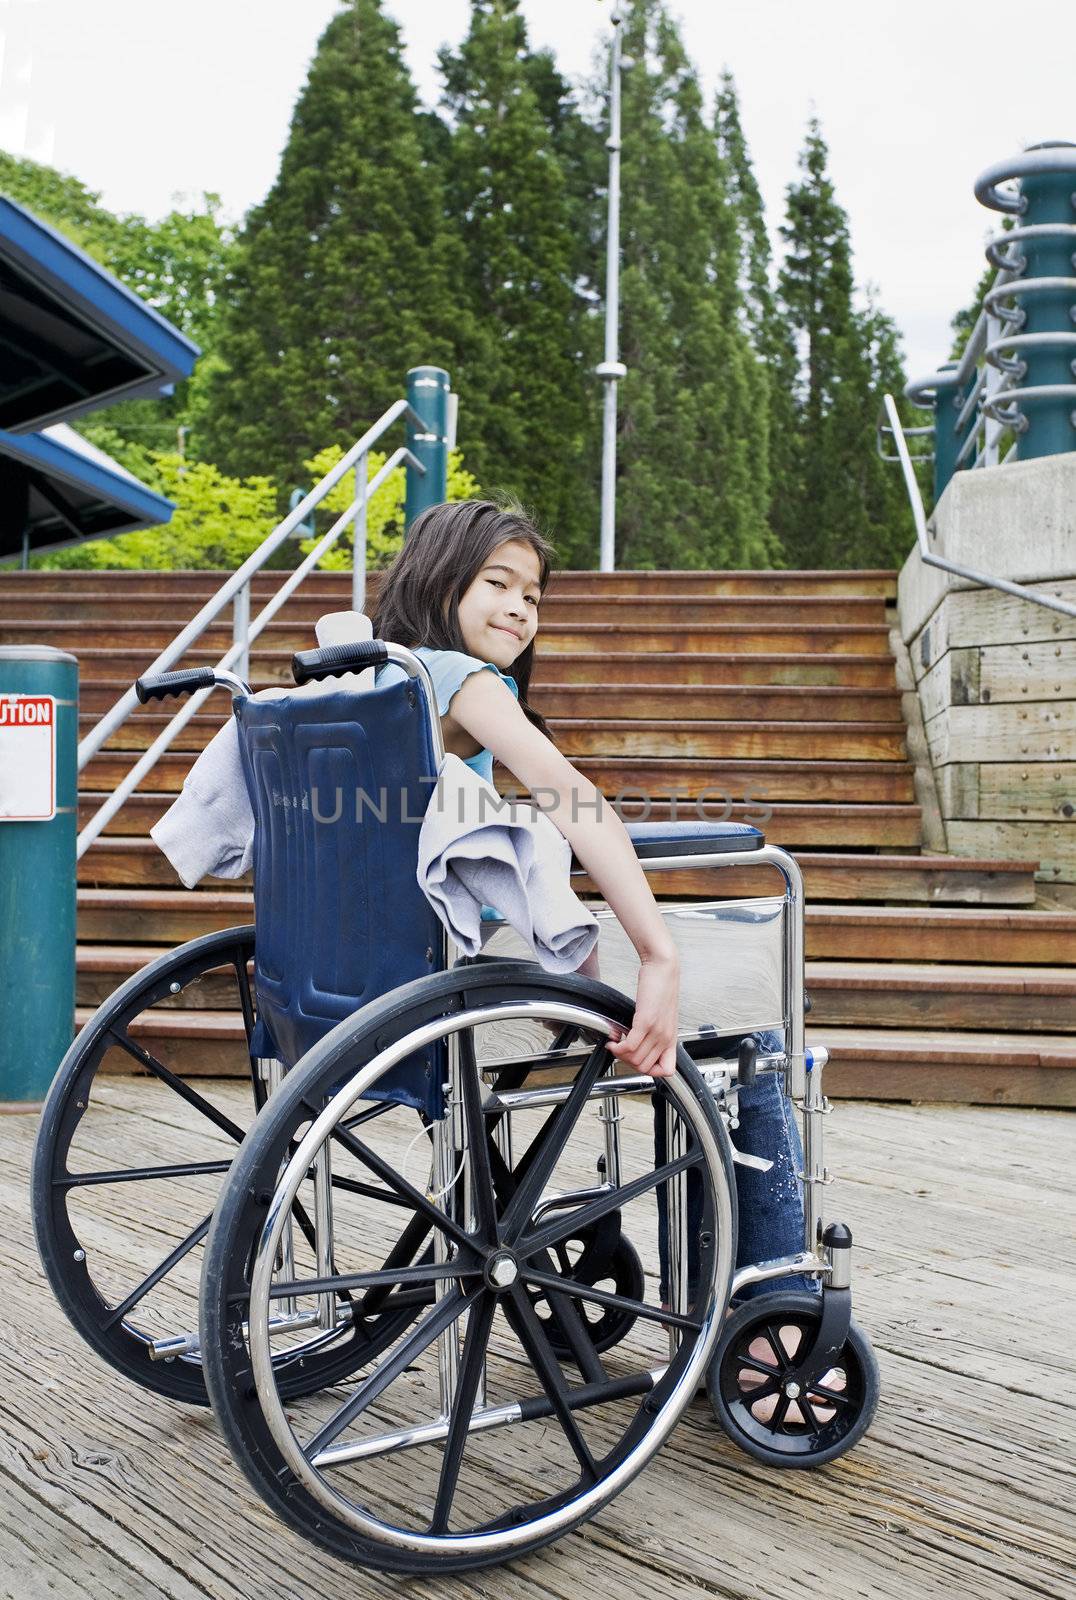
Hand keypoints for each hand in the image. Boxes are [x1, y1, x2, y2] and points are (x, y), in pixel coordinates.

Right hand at [607, 952, 679, 1077]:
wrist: (663, 968)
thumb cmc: (661, 988)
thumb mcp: (663, 1016)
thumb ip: (655, 1033)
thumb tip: (639, 1045)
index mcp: (671, 1038)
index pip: (666, 1071)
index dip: (649, 1070)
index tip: (637, 1059)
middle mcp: (666, 1037)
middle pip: (644, 1067)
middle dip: (628, 1061)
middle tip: (621, 1049)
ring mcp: (656, 1030)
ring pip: (635, 1059)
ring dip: (620, 1053)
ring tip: (616, 1041)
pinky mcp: (645, 1021)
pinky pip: (630, 1046)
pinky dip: (618, 1047)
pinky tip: (614, 1038)